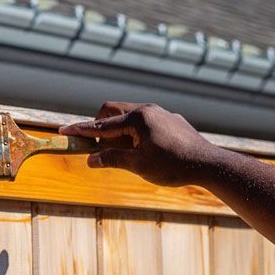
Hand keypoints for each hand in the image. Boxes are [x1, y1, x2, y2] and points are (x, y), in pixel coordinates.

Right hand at [59, 102, 222, 186]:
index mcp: (136, 118)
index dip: (81, 130)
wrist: (209, 164)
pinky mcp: (172, 121)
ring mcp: (161, 114)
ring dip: (119, 131)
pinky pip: (145, 122)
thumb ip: (111, 159)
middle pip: (113, 111)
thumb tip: (90, 159)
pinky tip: (145, 150)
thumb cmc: (173, 165)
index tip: (64, 130)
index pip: (101, 125)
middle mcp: (148, 110)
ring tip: (125, 152)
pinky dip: (135, 133)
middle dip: (100, 127)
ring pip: (129, 116)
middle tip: (99, 146)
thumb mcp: (137, 165)